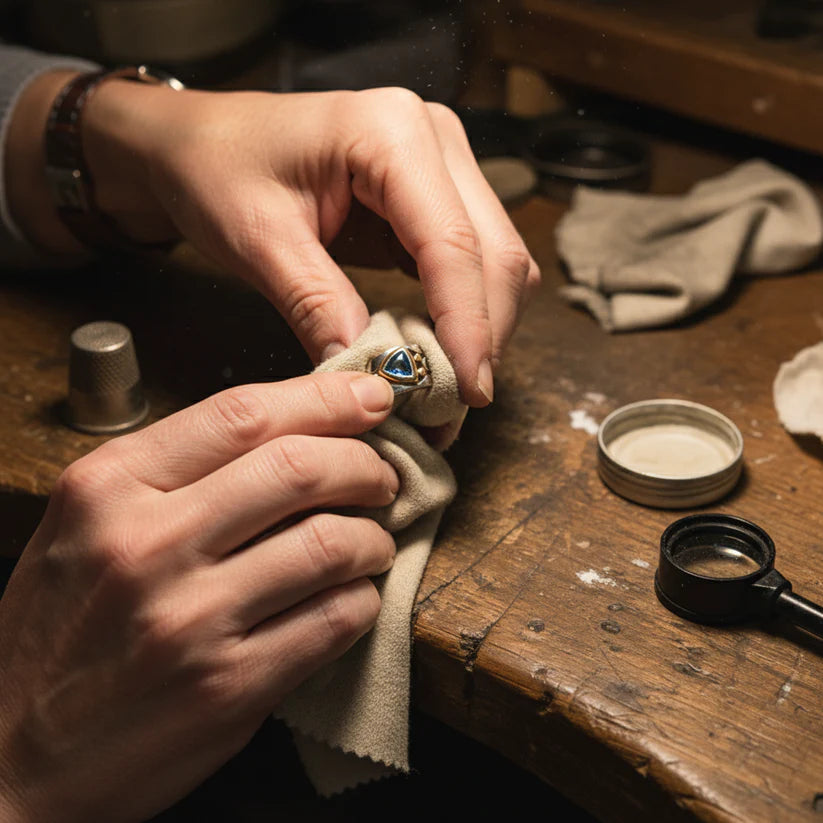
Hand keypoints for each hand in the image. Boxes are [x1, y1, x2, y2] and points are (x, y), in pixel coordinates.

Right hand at [0, 372, 396, 821]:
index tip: (368, 396)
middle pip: (298, 469)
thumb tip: (294, 434)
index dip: (324, 398)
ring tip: (372, 542)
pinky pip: (334, 620)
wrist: (12, 758)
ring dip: (375, 537)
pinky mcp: (227, 687)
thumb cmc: (60, 630)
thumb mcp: (87, 525)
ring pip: (331, 544)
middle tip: (383, 477)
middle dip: (366, 465)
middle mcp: (146, 545)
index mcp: (108, 488)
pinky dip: (362, 600)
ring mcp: (189, 620)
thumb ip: (175, 473)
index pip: (242, 414)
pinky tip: (352, 596)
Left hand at [12, 77, 538, 405]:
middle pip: (494, 253)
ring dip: (480, 331)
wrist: (202, 142)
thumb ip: (317, 303)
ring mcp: (441, 166)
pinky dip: (462, 315)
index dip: (467, 325)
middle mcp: (432, 139)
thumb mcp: (257, 238)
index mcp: (389, 132)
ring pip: (496, 262)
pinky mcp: (434, 197)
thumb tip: (370, 377)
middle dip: (482, 337)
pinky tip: (435, 355)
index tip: (467, 392)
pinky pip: (471, 265)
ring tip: (443, 393)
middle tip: (453, 411)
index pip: (452, 242)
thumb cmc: (217, 170)